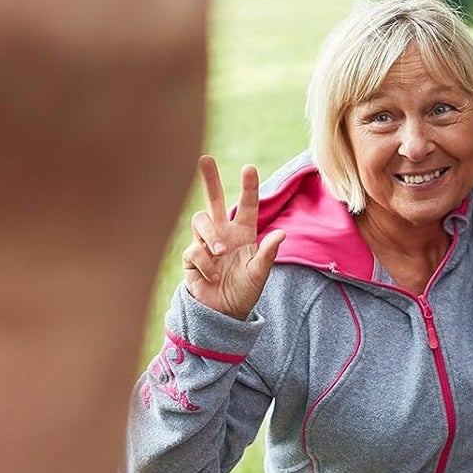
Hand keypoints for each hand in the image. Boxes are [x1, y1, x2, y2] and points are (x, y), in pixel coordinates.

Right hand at [184, 157, 284, 319]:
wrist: (224, 314)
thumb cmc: (245, 292)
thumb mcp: (260, 274)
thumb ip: (268, 253)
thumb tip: (281, 233)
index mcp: (243, 233)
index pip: (246, 205)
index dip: (248, 187)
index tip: (249, 168)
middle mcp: (223, 233)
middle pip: (213, 199)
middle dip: (209, 179)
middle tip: (204, 159)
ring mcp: (205, 243)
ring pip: (200, 219)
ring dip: (210, 234)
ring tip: (220, 253)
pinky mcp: (191, 257)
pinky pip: (194, 249)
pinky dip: (204, 262)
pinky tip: (212, 276)